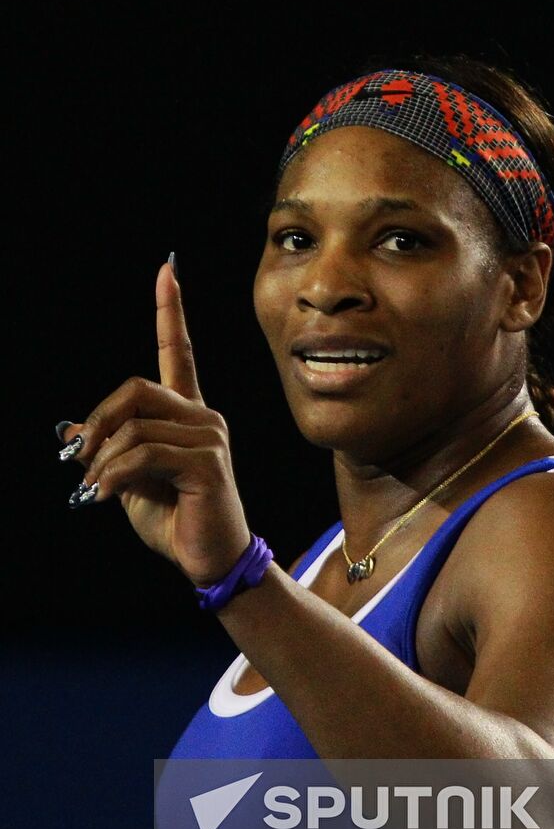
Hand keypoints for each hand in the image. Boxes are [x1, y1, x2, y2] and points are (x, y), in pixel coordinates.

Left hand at [61, 261, 250, 585]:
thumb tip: (69, 432)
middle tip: (77, 459)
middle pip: (136, 388)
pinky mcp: (208, 460)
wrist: (209, 559)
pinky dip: (112, 475)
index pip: (178, 352)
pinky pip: (143, 452)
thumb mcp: (127, 481)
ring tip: (95, 489)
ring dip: (101, 460)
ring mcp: (209, 435)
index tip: (167, 270)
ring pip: (134, 424)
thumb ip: (106, 452)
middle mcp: (202, 415)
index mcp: (186, 415)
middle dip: (98, 421)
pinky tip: (104, 496)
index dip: (171, 310)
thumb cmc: (174, 521)